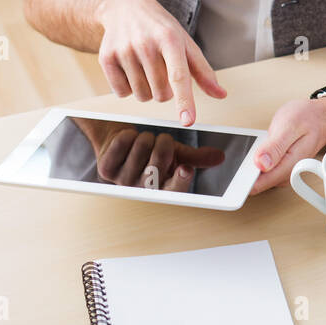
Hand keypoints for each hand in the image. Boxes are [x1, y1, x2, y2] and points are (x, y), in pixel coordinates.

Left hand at [74, 118, 225, 189]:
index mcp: (163, 188)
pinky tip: (128, 139)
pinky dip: (128, 134)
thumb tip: (220, 156)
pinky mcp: (105, 169)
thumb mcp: (176, 153)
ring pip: (141, 148)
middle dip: (164, 143)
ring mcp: (123, 181)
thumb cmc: (151, 150)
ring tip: (144, 140)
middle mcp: (143, 190)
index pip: (174, 190)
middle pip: (158, 162)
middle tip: (162, 140)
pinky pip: (123, 143)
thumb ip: (196, 157)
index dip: (180, 180)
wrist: (121, 142)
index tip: (186, 169)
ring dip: (146, 136)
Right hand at [95, 0, 226, 124]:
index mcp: (170, 39)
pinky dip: (128, 88)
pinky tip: (130, 69)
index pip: (179, 76)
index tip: (188, 121)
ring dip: (147, 90)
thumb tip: (221, 94)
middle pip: (161, 94)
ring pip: (142, 96)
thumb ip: (203, 72)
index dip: (185, 101)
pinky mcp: (106, 58)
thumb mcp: (185, 44)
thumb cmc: (161, 29)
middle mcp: (146, 44)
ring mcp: (124, 50)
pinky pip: (121, 93)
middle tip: (162, 70)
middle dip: (165, 90)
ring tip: (146, 68)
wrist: (126, 8)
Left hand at [248, 97, 325, 194]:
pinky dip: (256, 160)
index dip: (243, 178)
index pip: (260, 184)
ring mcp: (285, 171)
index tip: (235, 169)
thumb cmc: (309, 118)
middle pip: (257, 183)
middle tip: (247, 152)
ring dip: (250, 166)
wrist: (323, 117)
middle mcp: (288, 173)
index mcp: (290, 165)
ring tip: (254, 147)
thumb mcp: (290, 125)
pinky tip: (259, 148)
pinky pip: (263, 170)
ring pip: (259, 177)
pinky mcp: (281, 167)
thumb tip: (260, 164)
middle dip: (245, 171)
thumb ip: (275, 147)